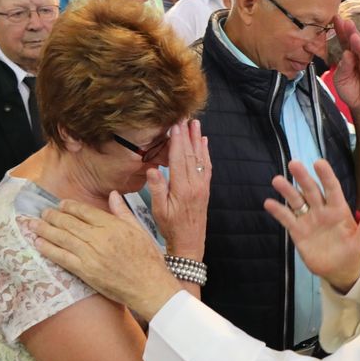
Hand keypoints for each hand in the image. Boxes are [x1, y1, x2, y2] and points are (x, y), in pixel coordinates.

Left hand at [35, 194, 180, 320]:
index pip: (85, 211)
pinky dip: (49, 250)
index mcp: (113, 226)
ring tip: (33, 225)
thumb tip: (112, 195)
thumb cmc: (147, 259)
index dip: (70, 206)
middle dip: (53, 216)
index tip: (60, 204)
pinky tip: (39, 244)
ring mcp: (91, 255)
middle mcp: (99, 238)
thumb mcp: (139, 230)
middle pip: (70, 223)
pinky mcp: (86, 272)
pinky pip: (63, 258)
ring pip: (63, 238)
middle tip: (42, 212)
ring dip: (45, 230)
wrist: (149, 286)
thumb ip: (123, 212)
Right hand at [147, 120, 209, 259]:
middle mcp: (195, 185)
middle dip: (187, 135)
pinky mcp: (205, 189)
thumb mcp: (159, 211)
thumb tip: (153, 168)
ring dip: (197, 140)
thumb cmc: (171, 228)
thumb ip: (157, 188)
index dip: (177, 140)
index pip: (179, 158)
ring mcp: (202, 186)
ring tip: (195, 124)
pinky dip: (205, 153)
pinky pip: (206, 167)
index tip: (175, 125)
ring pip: (200, 158)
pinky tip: (204, 143)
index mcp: (182, 188)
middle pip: (190, 154)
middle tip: (185, 117)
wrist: (190, 243)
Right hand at [263, 160, 359, 292]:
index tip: (319, 162)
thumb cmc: (353, 253)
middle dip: (303, 177)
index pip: (332, 189)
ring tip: (277, 180)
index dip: (326, 176)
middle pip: (311, 190)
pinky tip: (269, 203)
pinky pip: (287, 219)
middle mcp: (322, 210)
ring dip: (287, 190)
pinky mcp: (298, 231)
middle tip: (294, 163)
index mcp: (338, 209)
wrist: (338, 270)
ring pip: (296, 201)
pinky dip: (278, 211)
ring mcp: (308, 220)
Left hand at [331, 16, 359, 116]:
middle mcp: (359, 57)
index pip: (344, 42)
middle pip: (355, 43)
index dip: (340, 31)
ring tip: (354, 35)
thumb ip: (343, 67)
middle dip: (350, 32)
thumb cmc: (351, 92)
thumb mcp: (341, 80)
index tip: (336, 19)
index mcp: (348, 57)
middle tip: (346, 22)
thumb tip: (346, 54)